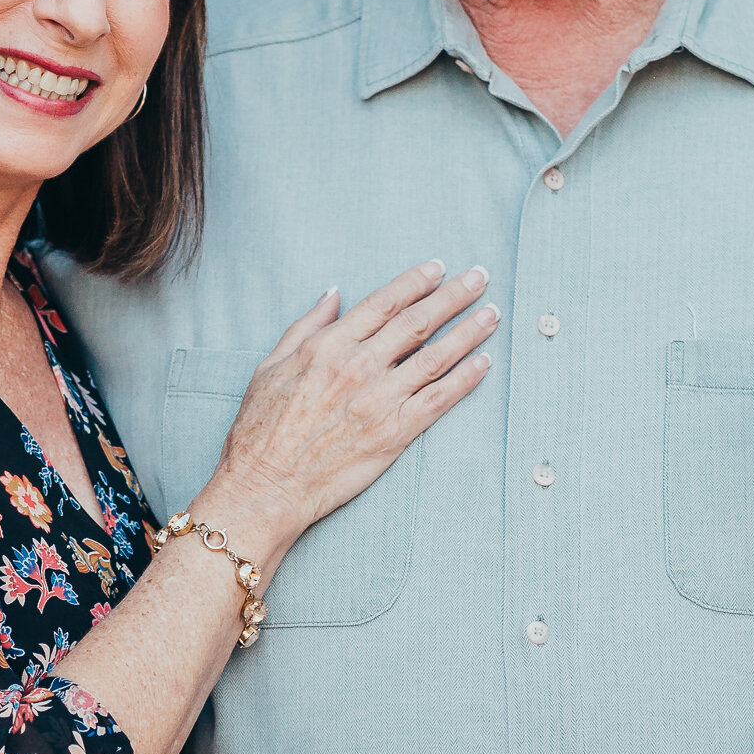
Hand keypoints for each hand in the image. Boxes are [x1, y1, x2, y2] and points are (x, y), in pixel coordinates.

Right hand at [208, 261, 494, 562]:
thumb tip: (334, 294)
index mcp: (328, 345)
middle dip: (454, 295)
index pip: (384, 302)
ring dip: (469, 331)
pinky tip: (484, 363)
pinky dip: (466, 379)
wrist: (266, 486)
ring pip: (437, 357)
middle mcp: (359, 367)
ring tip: (492, 314)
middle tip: (480, 278)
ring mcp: (380, 400)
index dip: (416, 281)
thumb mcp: (270, 365)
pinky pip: (439, 400)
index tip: (439, 267)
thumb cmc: (261, 429)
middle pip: (418, 322)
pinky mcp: (394, 434)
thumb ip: (307, 325)